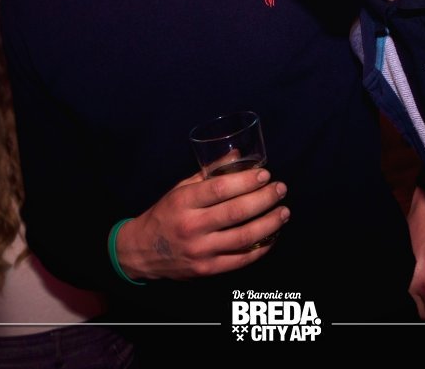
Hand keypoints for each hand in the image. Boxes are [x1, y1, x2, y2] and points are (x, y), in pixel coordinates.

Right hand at [114, 168, 288, 280]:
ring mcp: (200, 251)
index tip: (265, 175)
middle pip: (236, 212)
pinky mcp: (207, 269)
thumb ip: (209, 174)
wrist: (141, 252)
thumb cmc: (165, 214)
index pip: (220, 189)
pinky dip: (261, 248)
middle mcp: (192, 226)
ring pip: (243, 238)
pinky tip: (272, 236)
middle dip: (264, 199)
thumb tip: (238, 155)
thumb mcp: (180, 189)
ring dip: (269, 224)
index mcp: (183, 202)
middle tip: (281, 189)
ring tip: (284, 212)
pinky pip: (241, 260)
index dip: (246, 181)